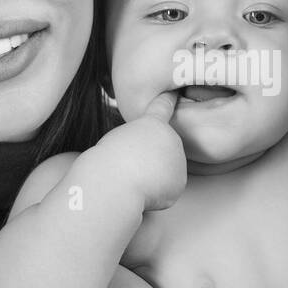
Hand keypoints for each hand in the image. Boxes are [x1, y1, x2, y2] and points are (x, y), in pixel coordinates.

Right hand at [92, 91, 186, 211]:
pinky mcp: (180, 182)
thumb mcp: (117, 140)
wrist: (115, 183)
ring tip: (134, 177)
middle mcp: (171, 138)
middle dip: (150, 160)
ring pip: (166, 171)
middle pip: (162, 150)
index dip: (168, 100)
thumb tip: (149, 159)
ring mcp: (179, 160)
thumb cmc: (107, 162)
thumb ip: (137, 141)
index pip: (163, 107)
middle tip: (130, 166)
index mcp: (152, 123)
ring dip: (153, 177)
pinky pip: (167, 189)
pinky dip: (157, 194)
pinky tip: (143, 190)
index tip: (175, 93)